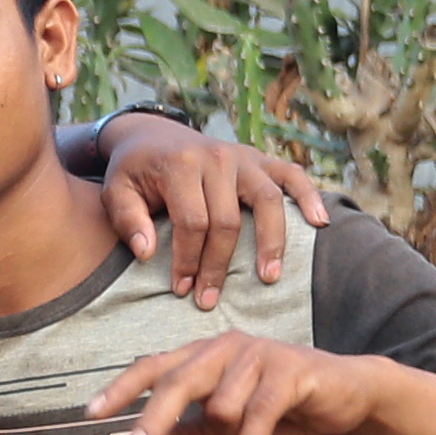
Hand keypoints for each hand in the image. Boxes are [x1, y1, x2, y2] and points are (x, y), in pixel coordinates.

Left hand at [87, 333, 390, 434]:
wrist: (345, 398)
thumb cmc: (277, 412)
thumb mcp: (219, 431)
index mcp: (202, 356)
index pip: (152, 367)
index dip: (121, 390)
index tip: (92, 415)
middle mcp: (225, 347)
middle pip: (176, 381)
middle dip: (151, 419)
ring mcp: (258, 354)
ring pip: (221, 403)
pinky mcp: (291, 369)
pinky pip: (259, 413)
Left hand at [95, 115, 328, 310]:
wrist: (152, 135)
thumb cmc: (134, 171)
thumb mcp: (115, 191)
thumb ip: (127, 220)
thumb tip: (147, 254)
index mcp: (180, 165)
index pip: (192, 221)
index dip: (188, 259)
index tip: (183, 289)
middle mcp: (216, 158)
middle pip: (227, 220)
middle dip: (218, 264)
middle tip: (211, 299)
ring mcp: (243, 157)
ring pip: (267, 201)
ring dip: (271, 242)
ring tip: (269, 278)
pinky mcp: (261, 159)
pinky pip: (293, 176)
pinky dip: (309, 197)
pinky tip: (320, 223)